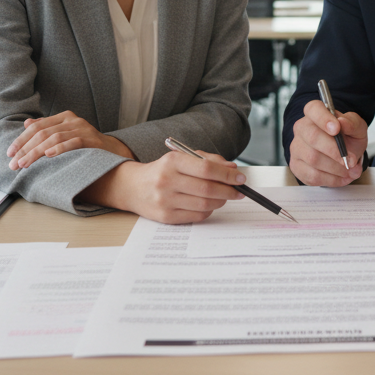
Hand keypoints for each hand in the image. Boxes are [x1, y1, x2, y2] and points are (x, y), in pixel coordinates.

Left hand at [7, 111, 134, 169]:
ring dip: (36, 152)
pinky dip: (59, 149)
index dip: (21, 139)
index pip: (37, 126)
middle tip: (14, 164)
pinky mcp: (91, 139)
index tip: (10, 153)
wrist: (113, 151)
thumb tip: (27, 124)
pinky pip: (72, 143)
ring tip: (25, 164)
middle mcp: (72, 120)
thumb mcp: (65, 134)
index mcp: (64, 117)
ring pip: (53, 138)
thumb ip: (47, 128)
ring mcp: (82, 128)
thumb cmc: (86, 145)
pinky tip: (48, 156)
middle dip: (25, 149)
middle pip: (42, 133)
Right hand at [88, 150, 245, 223]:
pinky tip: (209, 204)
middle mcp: (167, 181)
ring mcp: (165, 201)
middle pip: (207, 189)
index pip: (206, 169)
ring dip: (220, 201)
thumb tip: (232, 168)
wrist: (133, 187)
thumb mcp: (182, 158)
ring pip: (204, 204)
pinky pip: (197, 216)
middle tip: (238, 191)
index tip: (241, 178)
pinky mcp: (166, 217)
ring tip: (224, 196)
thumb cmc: (163, 171)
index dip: (227, 175)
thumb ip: (208, 160)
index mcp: (172, 162)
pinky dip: (209, 211)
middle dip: (228, 190)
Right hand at [288, 99, 367, 186]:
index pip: (313, 109)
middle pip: (313, 137)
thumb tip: (343, 123)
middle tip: (350, 160)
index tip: (337, 129)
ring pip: (313, 159)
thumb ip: (352, 124)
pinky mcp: (296, 166)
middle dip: (335, 151)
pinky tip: (342, 177)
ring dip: (336, 168)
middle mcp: (302, 128)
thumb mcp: (357, 128)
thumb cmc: (347, 137)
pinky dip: (331, 179)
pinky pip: (312, 175)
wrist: (343, 153)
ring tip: (350, 170)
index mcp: (315, 112)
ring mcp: (296, 147)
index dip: (323, 119)